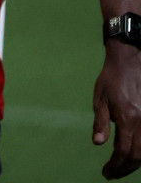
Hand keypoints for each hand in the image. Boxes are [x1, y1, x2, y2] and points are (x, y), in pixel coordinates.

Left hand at [94, 42, 140, 177]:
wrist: (130, 62)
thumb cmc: (111, 80)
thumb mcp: (100, 99)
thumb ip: (100, 123)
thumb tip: (97, 143)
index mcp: (127, 119)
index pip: (123, 151)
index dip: (115, 165)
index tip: (106, 173)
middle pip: (138, 156)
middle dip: (124, 169)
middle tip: (112, 174)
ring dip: (134, 163)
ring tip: (121, 168)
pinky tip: (134, 156)